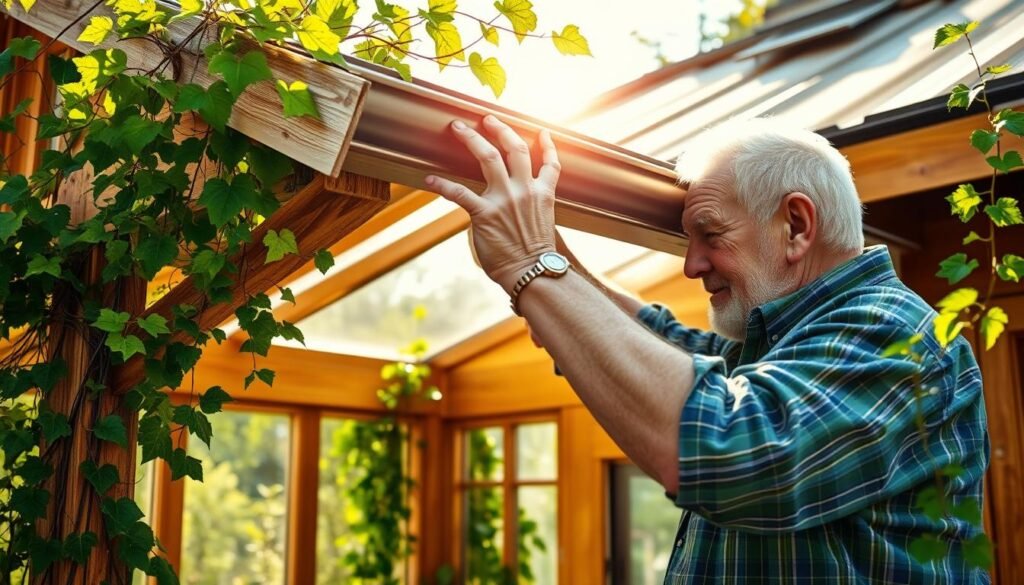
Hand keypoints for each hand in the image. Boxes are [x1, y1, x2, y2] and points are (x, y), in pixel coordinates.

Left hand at [425, 115, 561, 293]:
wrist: (532, 273)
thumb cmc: (534, 257)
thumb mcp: (541, 225)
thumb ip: (529, 208)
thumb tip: (515, 209)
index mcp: (543, 194)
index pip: (550, 162)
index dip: (547, 144)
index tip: (542, 131)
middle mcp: (525, 190)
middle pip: (514, 148)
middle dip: (499, 129)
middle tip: (486, 118)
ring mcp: (505, 199)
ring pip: (489, 157)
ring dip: (472, 139)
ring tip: (459, 127)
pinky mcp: (484, 213)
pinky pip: (459, 192)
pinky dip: (442, 185)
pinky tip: (429, 180)